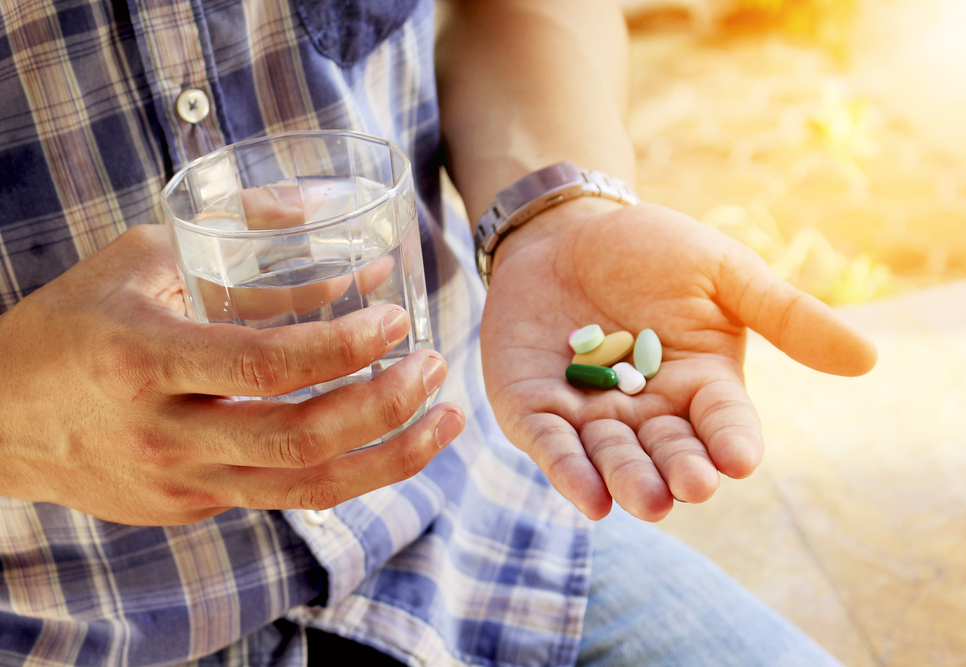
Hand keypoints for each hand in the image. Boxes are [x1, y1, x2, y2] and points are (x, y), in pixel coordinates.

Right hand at [0, 225, 464, 524]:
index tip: (396, 320)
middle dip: (385, 408)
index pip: (264, 365)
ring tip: (444, 422)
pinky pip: (283, 494)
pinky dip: (345, 468)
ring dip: (389, 458)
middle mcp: (163, 433)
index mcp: (143, 359)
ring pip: (306, 487)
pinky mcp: (191, 507)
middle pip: (300, 440)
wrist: (0, 416)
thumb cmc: (75, 320)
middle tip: (434, 369)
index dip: (343, 348)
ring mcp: (178, 483)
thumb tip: (335, 222)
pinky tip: (387, 440)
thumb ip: (240, 241)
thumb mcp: (145, 256)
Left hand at [480, 198, 876, 521]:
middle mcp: (650, 413)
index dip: (732, 440)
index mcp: (702, 386)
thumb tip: (868, 359)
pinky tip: (587, 498)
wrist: (564, 231)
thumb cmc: (648, 249)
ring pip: (614, 459)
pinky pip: (553, 448)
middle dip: (680, 470)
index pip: (724, 423)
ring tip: (645, 499)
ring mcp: (591, 417)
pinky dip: (568, 472)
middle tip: (691, 485)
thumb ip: (785, 315)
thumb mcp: (722, 272)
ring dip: (628, 480)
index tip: (741, 458)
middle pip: (669, 452)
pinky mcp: (536, 412)